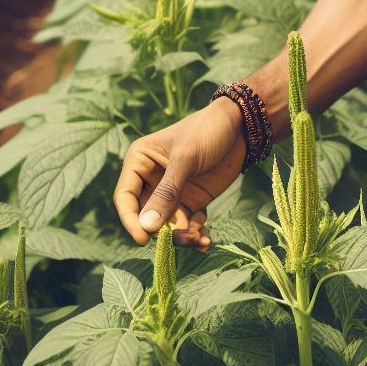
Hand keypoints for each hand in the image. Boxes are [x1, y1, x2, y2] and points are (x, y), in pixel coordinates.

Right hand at [114, 99, 247, 249]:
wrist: (241, 126)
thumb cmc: (207, 130)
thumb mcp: (186, 158)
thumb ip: (167, 192)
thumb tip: (146, 227)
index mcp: (139, 162)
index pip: (125, 198)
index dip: (131, 221)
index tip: (144, 240)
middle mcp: (150, 181)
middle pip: (146, 218)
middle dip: (164, 232)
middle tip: (188, 237)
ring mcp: (171, 193)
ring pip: (167, 226)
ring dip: (182, 237)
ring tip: (201, 238)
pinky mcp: (191, 201)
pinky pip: (187, 225)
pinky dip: (195, 235)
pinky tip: (206, 240)